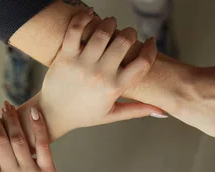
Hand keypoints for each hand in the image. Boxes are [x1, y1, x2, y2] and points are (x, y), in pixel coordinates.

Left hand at [40, 10, 164, 138]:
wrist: (53, 114)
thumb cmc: (84, 115)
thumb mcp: (112, 115)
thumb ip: (137, 110)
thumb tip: (162, 110)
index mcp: (115, 88)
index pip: (143, 64)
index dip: (152, 49)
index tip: (151, 42)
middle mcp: (100, 75)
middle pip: (124, 42)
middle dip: (130, 33)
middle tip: (128, 34)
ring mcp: (82, 64)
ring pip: (102, 33)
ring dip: (110, 23)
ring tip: (111, 24)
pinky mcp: (65, 56)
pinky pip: (75, 30)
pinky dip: (83, 17)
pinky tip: (90, 14)